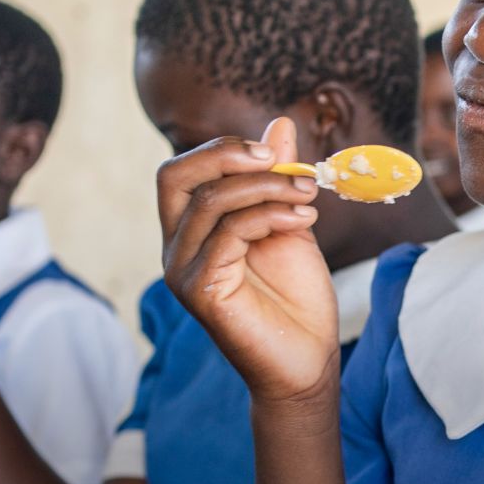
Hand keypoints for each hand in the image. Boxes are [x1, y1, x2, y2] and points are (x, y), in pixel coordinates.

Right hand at [158, 118, 339, 401]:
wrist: (307, 360)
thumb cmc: (295, 297)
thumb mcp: (289, 221)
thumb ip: (278, 177)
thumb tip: (278, 124)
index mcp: (191, 230)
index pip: (180, 171)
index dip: (221, 149)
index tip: (273, 150)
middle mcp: (176, 249)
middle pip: (175, 177)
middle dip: (227, 155)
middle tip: (279, 160)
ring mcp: (183, 272)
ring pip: (210, 202)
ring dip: (268, 188)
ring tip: (309, 196)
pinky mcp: (201, 292)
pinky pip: (227, 236)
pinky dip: (269, 216)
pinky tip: (302, 219)